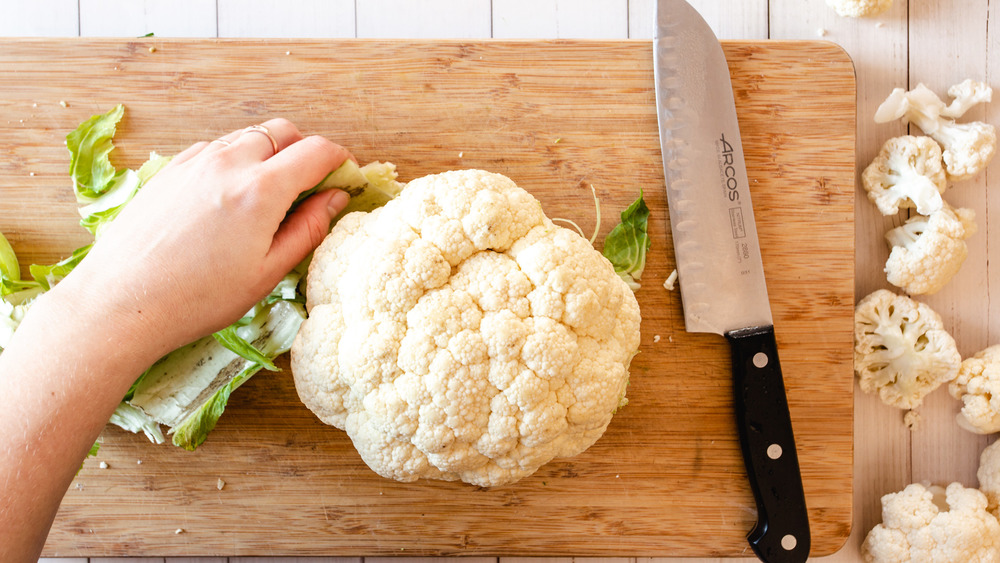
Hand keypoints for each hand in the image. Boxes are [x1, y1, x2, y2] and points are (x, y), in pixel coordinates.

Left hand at [55, 118, 352, 357]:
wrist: (121, 301)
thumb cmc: (197, 298)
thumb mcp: (268, 272)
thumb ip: (309, 229)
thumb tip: (335, 198)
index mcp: (261, 189)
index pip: (316, 151)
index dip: (341, 160)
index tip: (347, 176)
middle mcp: (229, 162)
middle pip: (283, 131)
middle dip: (306, 150)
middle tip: (311, 186)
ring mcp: (195, 160)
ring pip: (249, 136)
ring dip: (270, 153)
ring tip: (270, 195)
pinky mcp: (170, 169)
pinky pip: (217, 148)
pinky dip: (237, 160)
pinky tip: (231, 197)